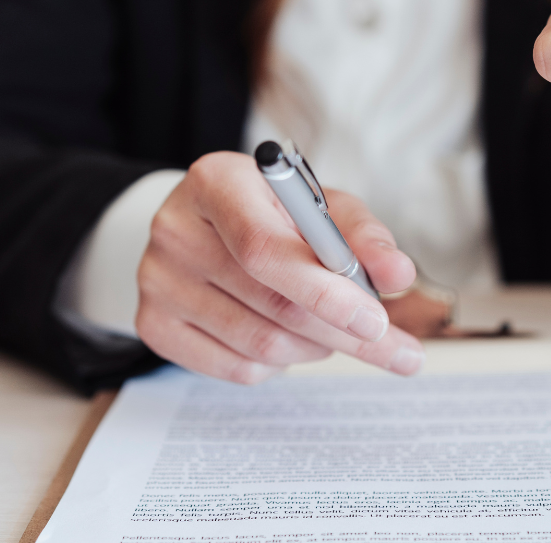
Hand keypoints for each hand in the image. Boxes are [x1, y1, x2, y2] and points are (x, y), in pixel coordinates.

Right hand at [135, 151, 422, 383]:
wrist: (208, 226)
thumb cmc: (275, 214)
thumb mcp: (322, 208)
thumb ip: (363, 237)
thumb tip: (397, 274)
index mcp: (217, 182)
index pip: (266, 250)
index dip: (325, 291)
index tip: (377, 320)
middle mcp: (175, 229)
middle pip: (271, 304)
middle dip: (343, 332)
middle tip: (393, 348)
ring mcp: (156, 281)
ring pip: (260, 345)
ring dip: (315, 347)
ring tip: (331, 330)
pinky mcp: (153, 325)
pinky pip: (235, 369)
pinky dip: (278, 365)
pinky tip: (288, 340)